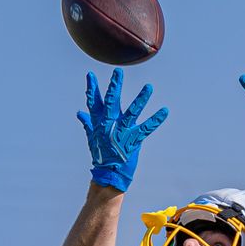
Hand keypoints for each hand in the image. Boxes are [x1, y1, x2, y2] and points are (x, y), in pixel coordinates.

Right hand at [77, 68, 167, 191]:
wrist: (108, 173)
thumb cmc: (101, 154)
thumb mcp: (92, 137)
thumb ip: (88, 122)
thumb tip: (79, 113)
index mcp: (99, 123)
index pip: (94, 103)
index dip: (92, 89)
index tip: (91, 75)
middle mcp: (110, 125)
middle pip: (111, 102)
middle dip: (115, 87)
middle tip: (118, 72)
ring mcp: (122, 132)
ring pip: (132, 112)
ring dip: (141, 99)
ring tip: (149, 87)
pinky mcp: (134, 140)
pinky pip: (146, 128)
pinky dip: (156, 119)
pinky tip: (165, 110)